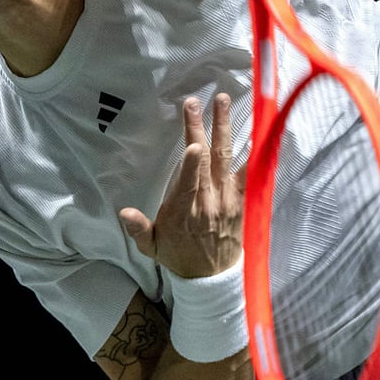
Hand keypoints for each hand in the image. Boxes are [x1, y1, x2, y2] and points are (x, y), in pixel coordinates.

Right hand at [120, 93, 245, 277]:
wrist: (212, 278)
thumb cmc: (178, 256)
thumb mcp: (152, 247)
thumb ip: (139, 229)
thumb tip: (124, 213)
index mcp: (184, 213)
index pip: (189, 185)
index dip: (192, 166)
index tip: (195, 145)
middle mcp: (208, 203)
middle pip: (206, 161)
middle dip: (201, 129)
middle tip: (196, 102)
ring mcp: (227, 199)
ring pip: (226, 158)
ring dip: (224, 128)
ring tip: (223, 101)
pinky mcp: (241, 200)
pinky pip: (248, 173)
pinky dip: (251, 152)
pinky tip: (254, 129)